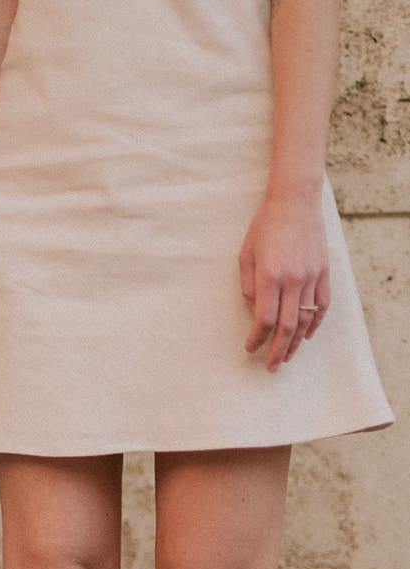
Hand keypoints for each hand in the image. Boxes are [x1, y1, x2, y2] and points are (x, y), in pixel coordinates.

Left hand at [240, 189, 329, 371]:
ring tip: (287, 356)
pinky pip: (322, 304)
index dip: (257, 339)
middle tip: (271, 366)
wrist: (295, 201)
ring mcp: (311, 276)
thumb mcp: (245, 253)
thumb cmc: (264, 226)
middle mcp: (292, 279)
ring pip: (306, 319)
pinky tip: (306, 335)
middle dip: (277, 350)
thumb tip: (253, 308)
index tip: (250, 348)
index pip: (264, 319)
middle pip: (287, 326)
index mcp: (269, 276)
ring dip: (296, 342)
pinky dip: (316, 323)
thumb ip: (248, 284)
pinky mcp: (323, 271)